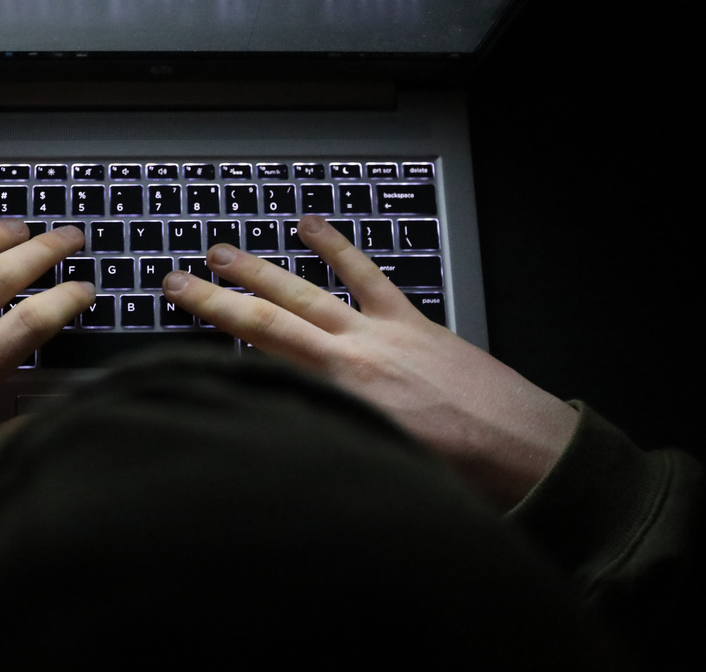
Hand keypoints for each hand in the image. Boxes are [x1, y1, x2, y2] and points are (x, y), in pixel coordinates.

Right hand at [162, 215, 577, 509]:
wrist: (528, 458)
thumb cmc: (458, 480)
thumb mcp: (374, 468)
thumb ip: (324, 438)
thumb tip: (280, 426)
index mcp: (338, 401)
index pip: (257, 360)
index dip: (211, 338)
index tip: (176, 323)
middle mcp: (350, 361)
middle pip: (267, 319)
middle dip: (216, 298)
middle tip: (177, 278)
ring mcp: (382, 335)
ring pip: (308, 291)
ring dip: (262, 268)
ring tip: (222, 250)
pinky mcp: (413, 323)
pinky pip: (366, 276)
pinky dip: (337, 248)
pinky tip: (311, 226)